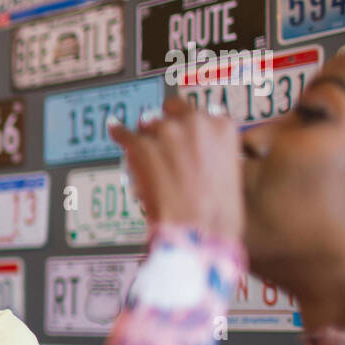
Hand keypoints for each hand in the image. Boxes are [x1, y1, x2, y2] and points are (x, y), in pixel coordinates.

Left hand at [108, 97, 242, 241]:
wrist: (197, 231)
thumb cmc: (216, 213)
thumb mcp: (229, 171)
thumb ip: (213, 150)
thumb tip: (197, 148)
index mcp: (222, 127)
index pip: (198, 112)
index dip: (186, 124)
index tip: (181, 132)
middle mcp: (195, 122)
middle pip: (170, 113)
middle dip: (165, 127)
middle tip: (162, 146)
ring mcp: (166, 132)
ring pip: (147, 123)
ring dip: (146, 137)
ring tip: (146, 156)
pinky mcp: (141, 146)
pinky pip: (122, 132)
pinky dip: (118, 132)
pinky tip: (115, 130)